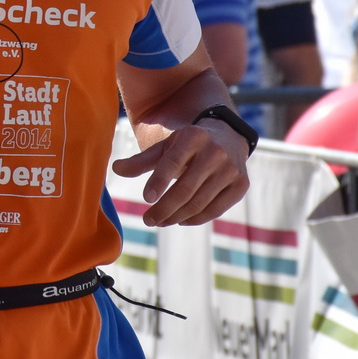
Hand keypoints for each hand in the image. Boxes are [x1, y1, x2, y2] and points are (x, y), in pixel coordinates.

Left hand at [113, 119, 249, 227]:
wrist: (227, 137)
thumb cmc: (187, 144)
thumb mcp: (165, 146)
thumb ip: (141, 160)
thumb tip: (116, 169)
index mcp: (193, 137)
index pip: (173, 163)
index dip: (158, 182)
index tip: (145, 199)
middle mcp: (215, 152)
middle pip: (185, 189)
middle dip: (163, 208)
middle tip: (147, 220)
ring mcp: (231, 169)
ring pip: (199, 203)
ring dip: (176, 217)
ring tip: (159, 221)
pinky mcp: (241, 185)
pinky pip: (215, 210)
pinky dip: (195, 219)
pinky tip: (180, 220)